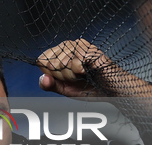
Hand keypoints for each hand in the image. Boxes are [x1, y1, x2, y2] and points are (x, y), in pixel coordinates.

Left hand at [37, 39, 151, 98]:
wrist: (110, 91)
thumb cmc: (89, 88)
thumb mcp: (64, 89)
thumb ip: (49, 85)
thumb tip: (42, 78)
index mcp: (60, 53)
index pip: (41, 60)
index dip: (51, 74)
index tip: (64, 78)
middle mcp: (68, 45)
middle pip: (49, 62)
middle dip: (61, 76)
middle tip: (76, 78)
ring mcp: (78, 45)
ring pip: (60, 62)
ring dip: (71, 75)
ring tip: (83, 74)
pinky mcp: (88, 48)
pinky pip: (73, 62)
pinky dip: (79, 72)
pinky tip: (87, 71)